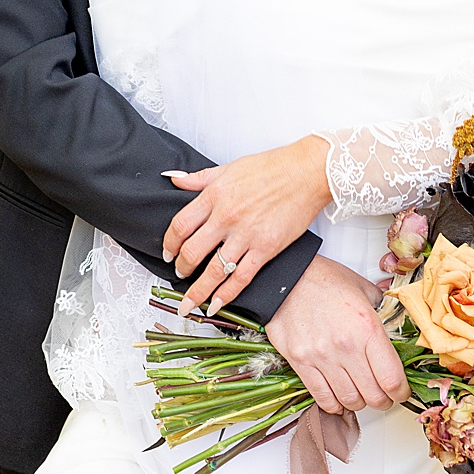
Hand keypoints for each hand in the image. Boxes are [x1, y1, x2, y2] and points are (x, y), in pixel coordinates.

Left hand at [164, 135, 331, 316]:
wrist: (306, 173)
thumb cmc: (271, 168)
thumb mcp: (227, 168)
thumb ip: (198, 178)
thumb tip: (172, 180)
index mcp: (213, 197)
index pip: (180, 226)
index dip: (169, 243)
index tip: (167, 252)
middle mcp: (225, 218)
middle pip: (192, 252)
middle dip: (180, 268)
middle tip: (177, 275)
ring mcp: (246, 236)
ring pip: (214, 271)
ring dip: (198, 290)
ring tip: (188, 303)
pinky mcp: (266, 249)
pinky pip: (241, 278)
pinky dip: (226, 295)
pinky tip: (216, 305)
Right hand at [265, 256, 408, 413]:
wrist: (285, 277)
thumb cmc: (323, 280)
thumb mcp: (364, 289)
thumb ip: (384, 312)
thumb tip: (396, 327)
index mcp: (368, 329)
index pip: (393, 380)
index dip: (401, 393)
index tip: (400, 391)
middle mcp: (346, 346)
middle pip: (374, 396)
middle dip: (383, 401)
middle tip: (383, 396)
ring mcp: (321, 356)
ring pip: (349, 400)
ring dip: (359, 403)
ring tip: (359, 395)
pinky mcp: (300, 361)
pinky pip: (321, 397)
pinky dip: (334, 405)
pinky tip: (338, 399)